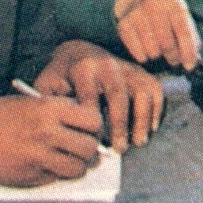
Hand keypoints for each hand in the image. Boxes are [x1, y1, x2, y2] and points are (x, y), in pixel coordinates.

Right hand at [0, 94, 101, 187]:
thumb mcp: (24, 103)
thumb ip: (52, 112)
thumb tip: (80, 124)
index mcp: (47, 108)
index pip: (92, 120)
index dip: (94, 126)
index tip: (89, 128)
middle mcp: (46, 132)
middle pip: (89, 147)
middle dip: (91, 150)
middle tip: (86, 149)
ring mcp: (36, 157)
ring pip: (77, 169)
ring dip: (78, 167)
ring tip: (70, 161)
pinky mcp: (26, 178)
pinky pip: (54, 180)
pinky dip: (55, 176)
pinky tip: (44, 166)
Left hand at [34, 40, 163, 152]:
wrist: (78, 52)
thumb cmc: (62, 76)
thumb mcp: (47, 84)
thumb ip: (47, 104)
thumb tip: (54, 129)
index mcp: (84, 68)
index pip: (90, 99)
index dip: (92, 124)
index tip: (91, 144)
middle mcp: (108, 64)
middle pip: (118, 95)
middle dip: (119, 125)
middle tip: (118, 150)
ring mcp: (127, 67)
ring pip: (141, 91)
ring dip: (142, 119)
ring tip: (137, 142)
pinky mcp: (140, 72)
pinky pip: (155, 90)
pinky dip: (155, 110)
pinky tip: (150, 129)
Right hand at [114, 0, 201, 71]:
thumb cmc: (165, 13)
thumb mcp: (181, 16)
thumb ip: (190, 37)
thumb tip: (192, 61)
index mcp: (173, 1)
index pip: (183, 30)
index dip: (188, 51)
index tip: (190, 65)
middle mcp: (154, 4)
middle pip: (167, 43)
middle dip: (173, 56)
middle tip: (174, 59)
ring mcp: (137, 13)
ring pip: (152, 50)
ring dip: (158, 55)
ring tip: (159, 49)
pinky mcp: (124, 24)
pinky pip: (138, 52)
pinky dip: (144, 56)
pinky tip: (146, 48)